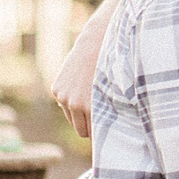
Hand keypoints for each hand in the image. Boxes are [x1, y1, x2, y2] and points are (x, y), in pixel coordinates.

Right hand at [50, 12, 108, 138]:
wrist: (97, 43)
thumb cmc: (114, 69)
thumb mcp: (118, 93)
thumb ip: (115, 113)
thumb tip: (122, 133)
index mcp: (91, 107)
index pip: (95, 135)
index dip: (103, 134)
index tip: (110, 134)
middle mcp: (74, 104)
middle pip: (82, 131)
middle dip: (92, 127)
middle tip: (104, 118)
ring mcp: (63, 96)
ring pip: (72, 119)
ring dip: (81, 115)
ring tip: (94, 100)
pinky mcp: (56, 89)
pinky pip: (65, 105)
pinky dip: (73, 101)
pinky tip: (84, 88)